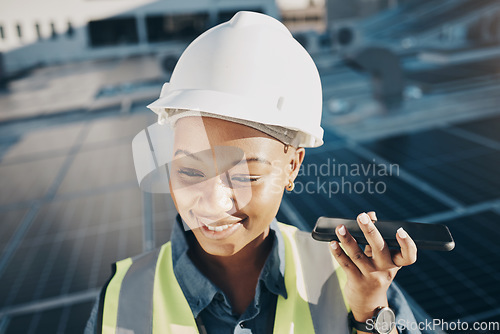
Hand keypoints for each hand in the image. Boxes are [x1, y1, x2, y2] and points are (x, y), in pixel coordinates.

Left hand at [329, 211, 416, 326]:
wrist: (369, 302)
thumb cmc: (376, 271)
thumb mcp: (381, 257)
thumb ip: (375, 236)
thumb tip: (370, 214)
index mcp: (395, 262)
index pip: (408, 256)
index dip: (407, 244)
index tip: (400, 231)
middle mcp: (385, 269)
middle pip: (379, 248)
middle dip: (370, 231)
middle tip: (362, 216)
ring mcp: (370, 276)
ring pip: (358, 255)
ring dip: (347, 240)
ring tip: (340, 227)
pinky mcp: (356, 281)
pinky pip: (346, 265)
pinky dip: (338, 253)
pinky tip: (332, 243)